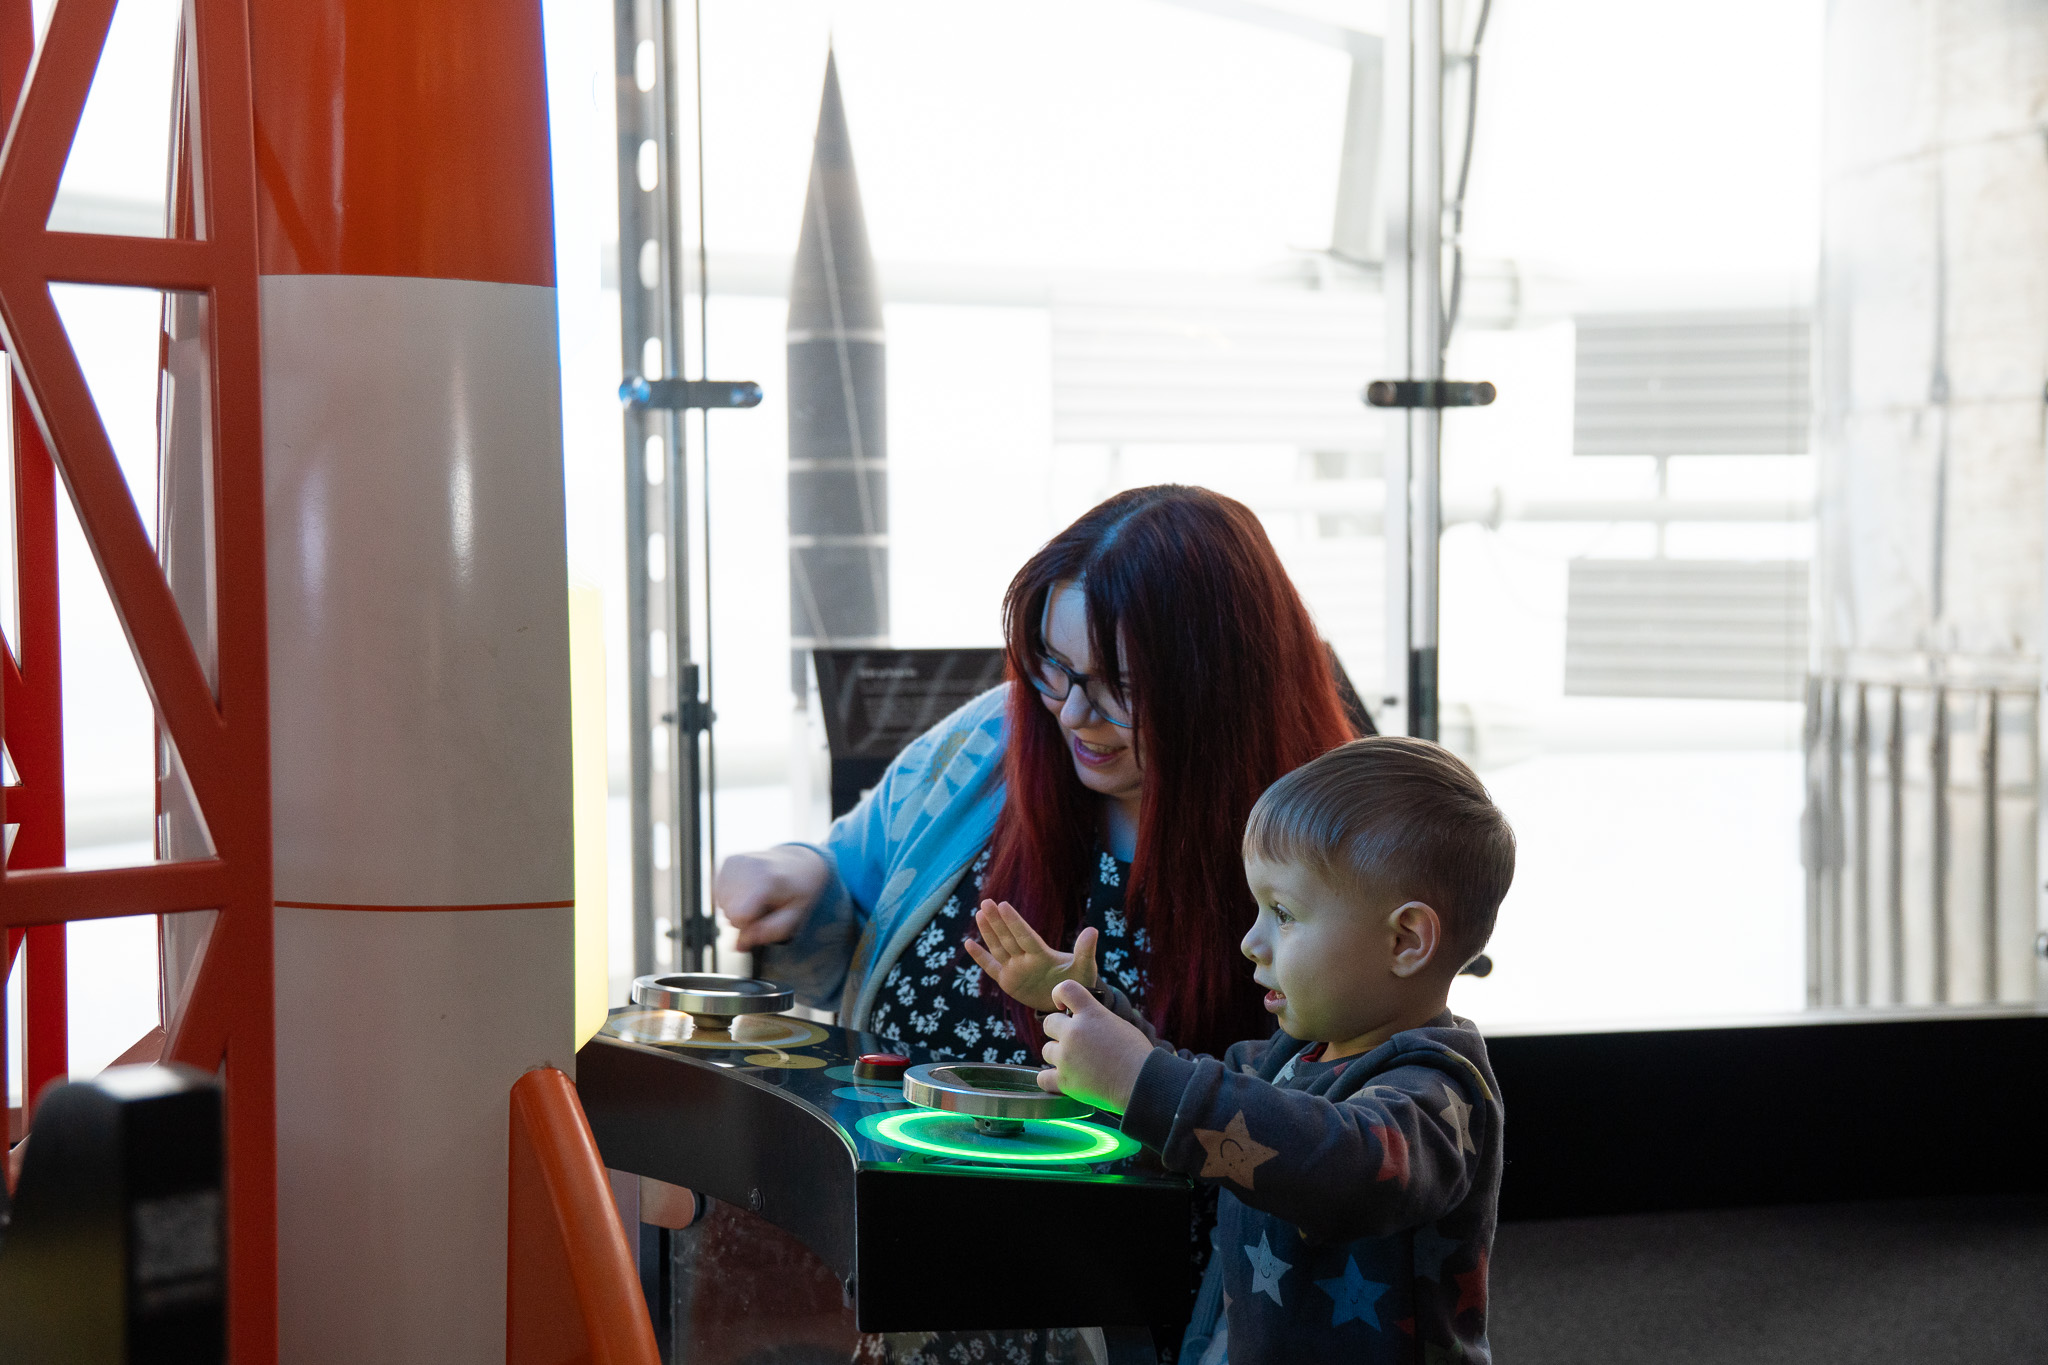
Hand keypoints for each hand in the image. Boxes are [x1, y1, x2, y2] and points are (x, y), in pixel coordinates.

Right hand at [715, 846, 830, 951]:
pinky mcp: (727, 861)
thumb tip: (739, 946)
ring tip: (759, 896)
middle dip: (746, 918)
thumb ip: (770, 932)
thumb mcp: (796, 914)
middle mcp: (746, 866)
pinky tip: (749, 890)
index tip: (766, 917)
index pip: (738, 917)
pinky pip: (719, 894)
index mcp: (765, 880)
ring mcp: (734, 861)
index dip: (750, 926)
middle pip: (729, 914)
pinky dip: (733, 897)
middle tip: (766, 904)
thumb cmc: (798, 891)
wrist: (798, 862)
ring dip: (739, 907)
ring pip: (722, 906)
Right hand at [961, 899, 1098, 1013]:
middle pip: (1008, 938)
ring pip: (998, 948)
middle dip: (996, 921)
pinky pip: (991, 967)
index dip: (1014, 922)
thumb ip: (1085, 950)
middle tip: (985, 902)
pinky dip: (980, 957)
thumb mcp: (1084, 967)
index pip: (1025, 936)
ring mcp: (1015, 969)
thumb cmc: (1077, 981)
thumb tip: (1093, 930)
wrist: (1067, 1001)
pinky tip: (968, 943)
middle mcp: (1026, 958)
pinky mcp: (1008, 981)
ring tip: (979, 913)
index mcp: (1042, 954)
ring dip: (988, 932)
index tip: (1003, 905)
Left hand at [1038, 979, 1152, 1114]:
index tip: (1063, 1006)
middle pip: (1048, 1023)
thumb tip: (1086, 1021)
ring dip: (1058, 1055)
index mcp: (1090, 1013)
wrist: (1141, 1083)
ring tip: (1077, 1064)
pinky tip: (1060, 1079)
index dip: (1059, 994)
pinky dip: (1050, 1079)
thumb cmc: (1137, 1055)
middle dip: (1059, 1031)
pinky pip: (1042, 1078)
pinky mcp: (1064, 1081)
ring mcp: (1066, 1057)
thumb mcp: (1119, 1025)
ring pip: (1046, 1050)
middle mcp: (1074, 1032)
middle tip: (1075, 1043)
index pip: (1065, 989)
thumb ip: (1097, 1019)